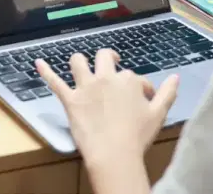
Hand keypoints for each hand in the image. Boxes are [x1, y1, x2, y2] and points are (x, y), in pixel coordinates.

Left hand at [37, 50, 178, 169]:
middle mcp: (106, 78)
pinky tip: (37, 62)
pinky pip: (55, 82)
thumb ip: (168, 93)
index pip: (134, 77)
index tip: (144, 99)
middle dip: (108, 59)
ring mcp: (86, 88)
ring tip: (81, 64)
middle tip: (111, 64)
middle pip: (104, 58)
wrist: (114, 154)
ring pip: (78, 62)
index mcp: (128, 80)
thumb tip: (175, 77)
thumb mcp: (159, 114)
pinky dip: (45, 71)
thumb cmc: (137, 136)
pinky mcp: (70, 100)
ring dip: (79, 61)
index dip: (140, 87)